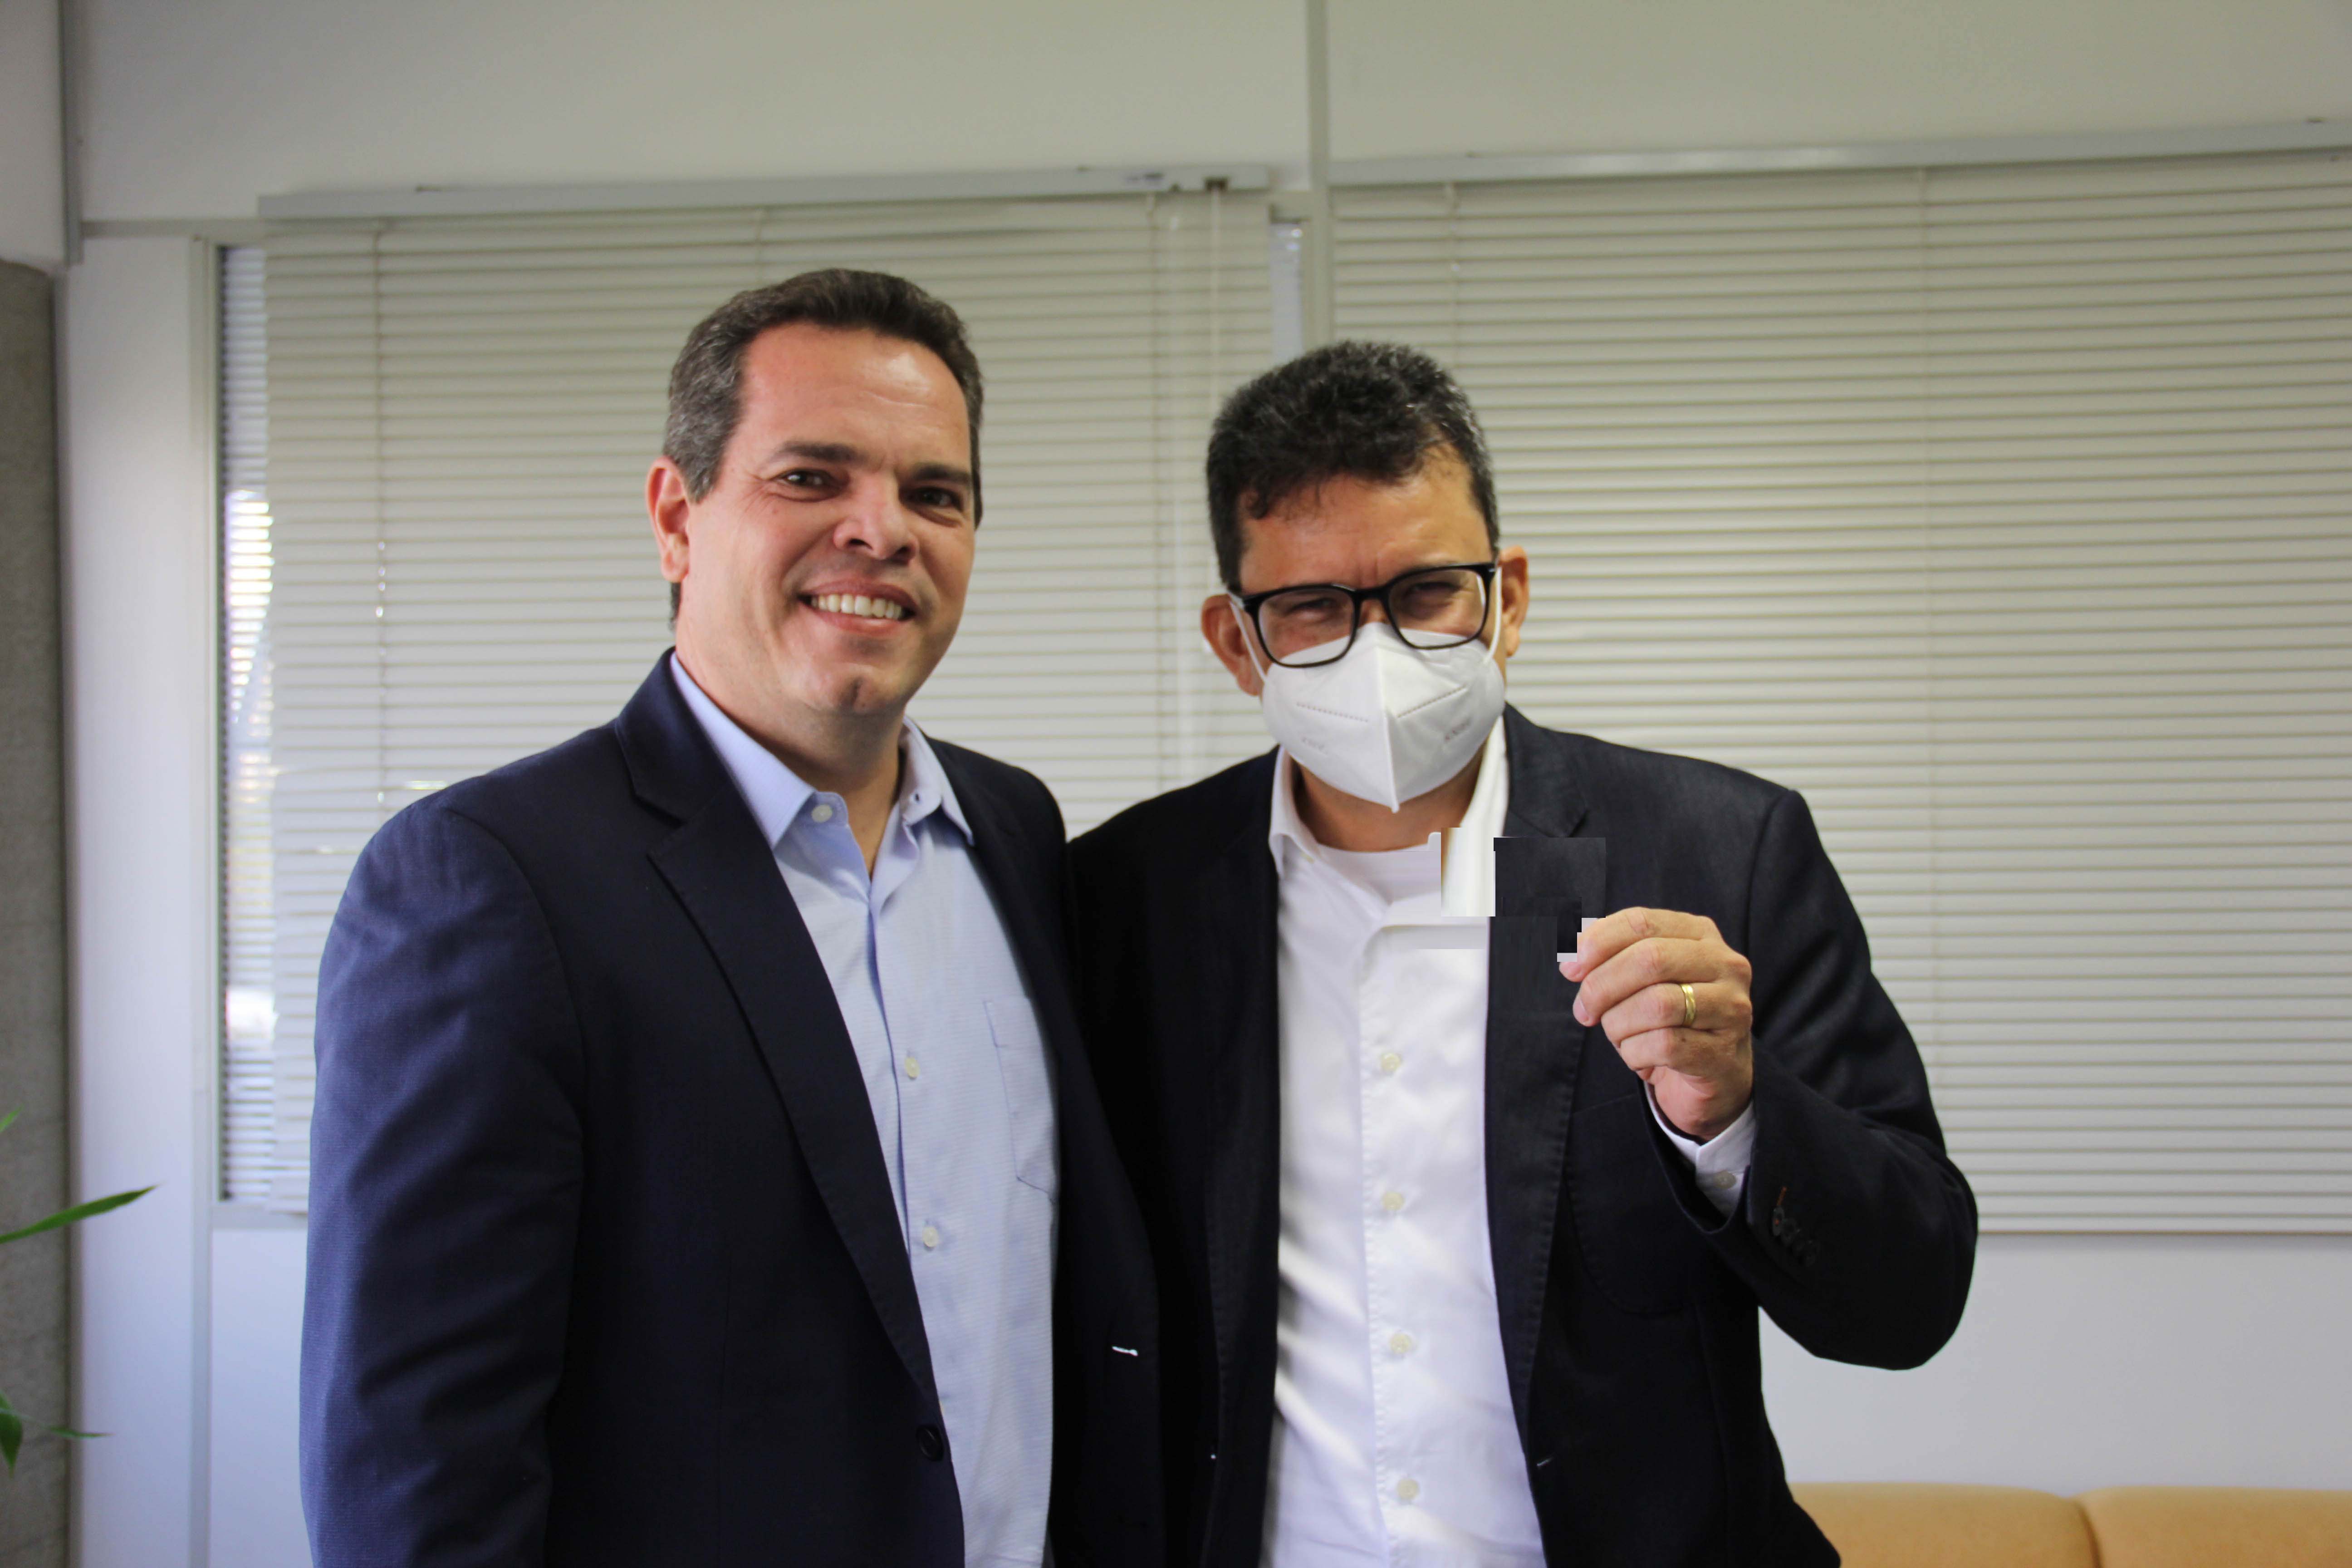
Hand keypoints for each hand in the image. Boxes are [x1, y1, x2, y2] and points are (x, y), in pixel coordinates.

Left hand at [1559, 907, 1754, 1140]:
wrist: (1714, 1075)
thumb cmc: (1670, 1020)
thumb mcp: (1642, 980)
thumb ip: (1610, 957)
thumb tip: (1571, 956)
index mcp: (1700, 935)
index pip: (1641, 922)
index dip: (1597, 943)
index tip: (1570, 970)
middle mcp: (1725, 965)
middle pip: (1649, 959)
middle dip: (1602, 986)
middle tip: (1585, 1011)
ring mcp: (1731, 1008)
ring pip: (1657, 1004)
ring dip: (1619, 1025)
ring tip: (1619, 1037)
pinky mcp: (1723, 1051)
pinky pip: (1664, 1045)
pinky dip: (1635, 1054)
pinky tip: (1639, 1059)